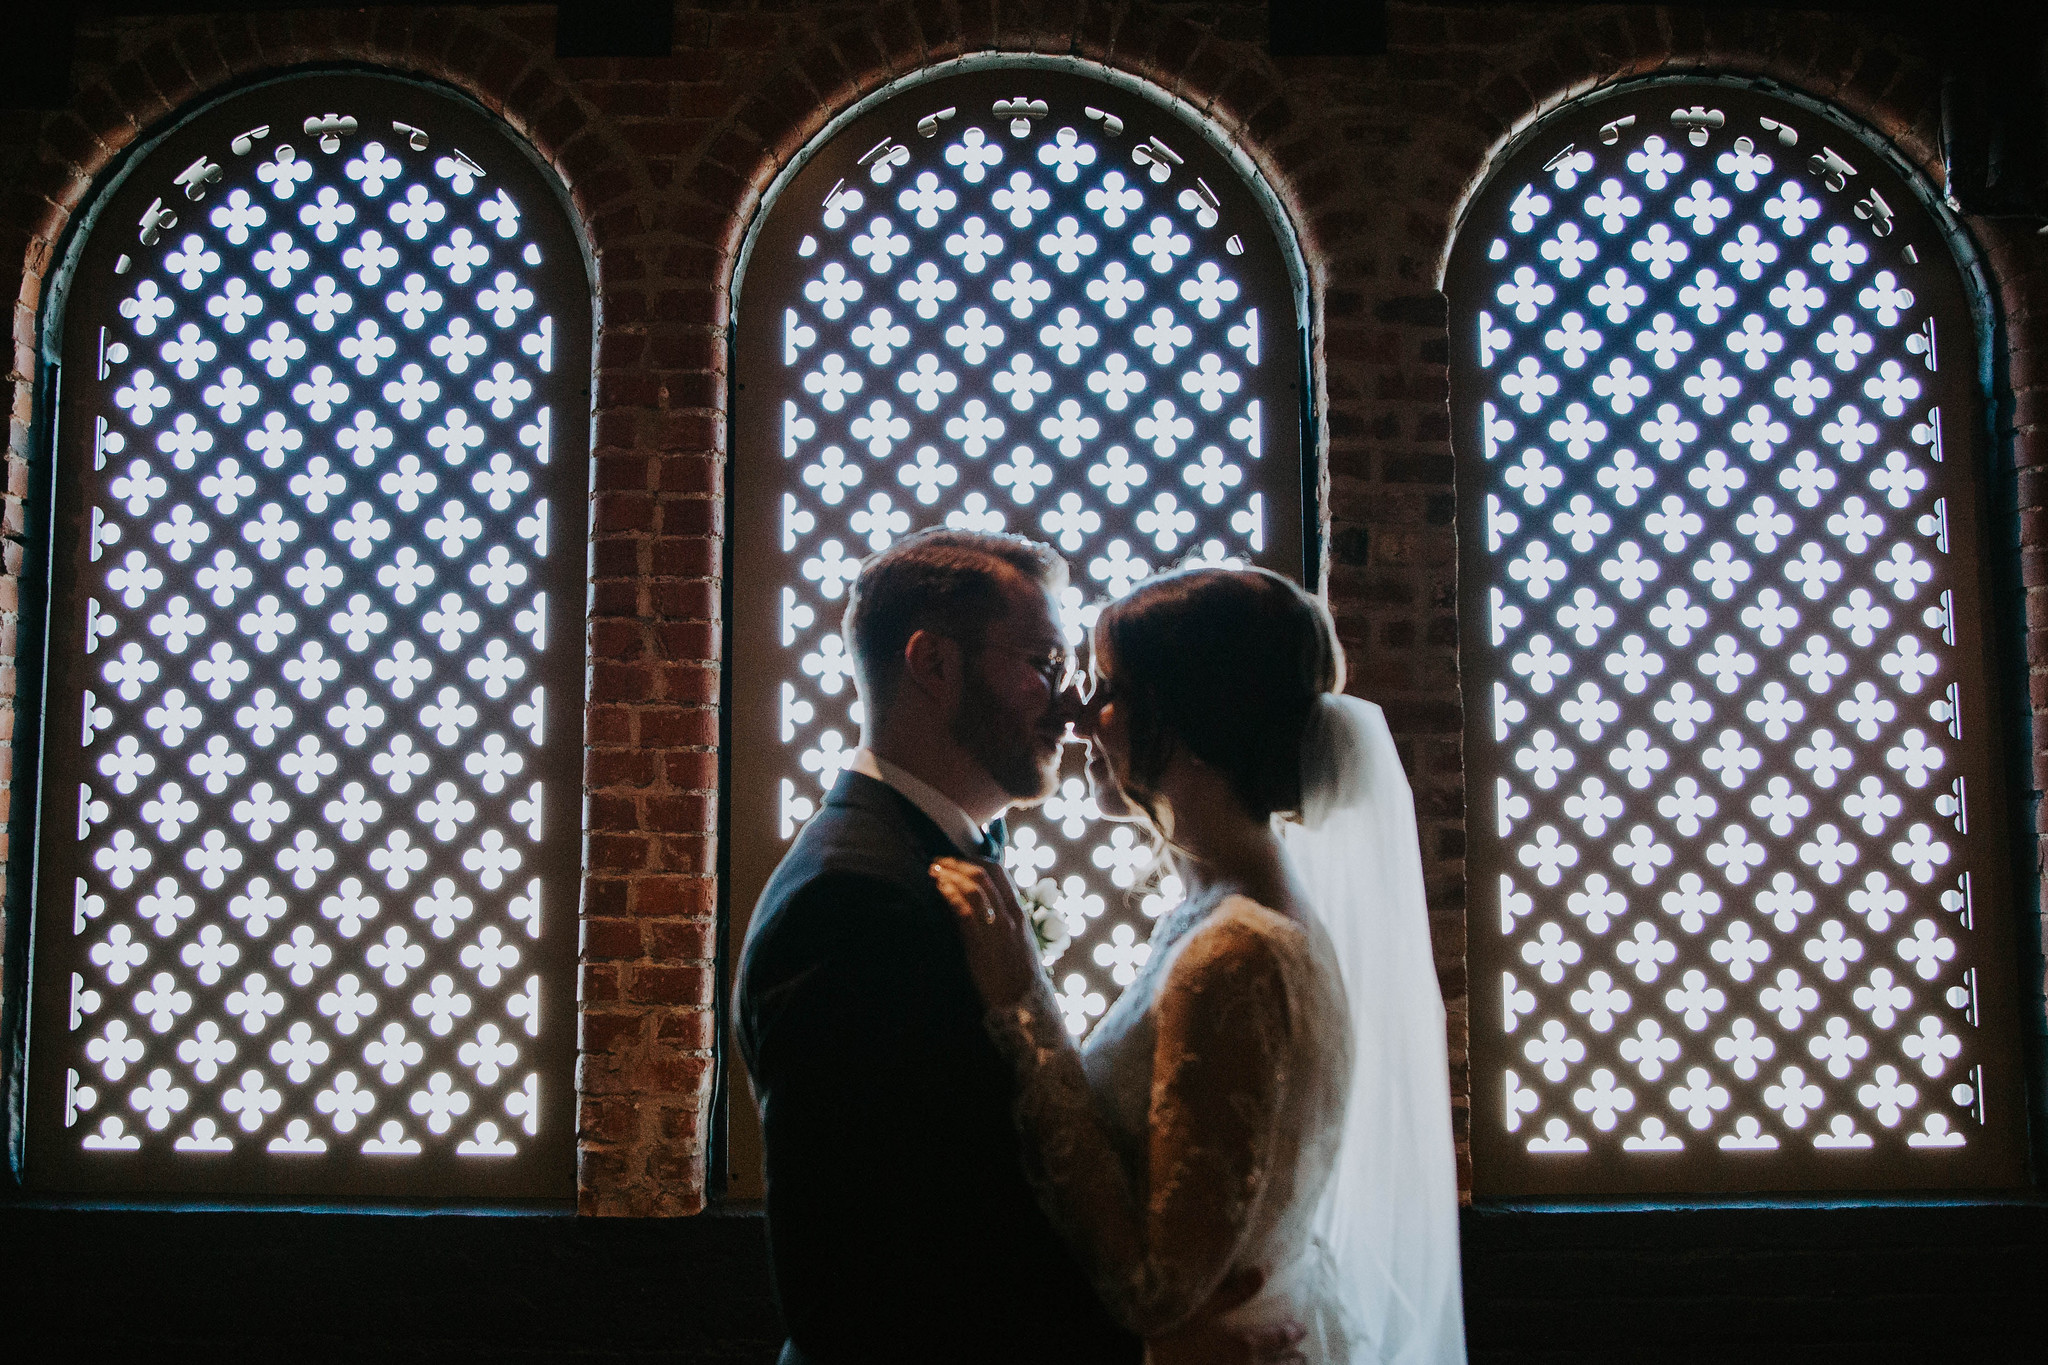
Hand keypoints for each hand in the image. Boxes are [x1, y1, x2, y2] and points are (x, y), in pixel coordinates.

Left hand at [930, 856, 1040, 1010]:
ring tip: (934, 871)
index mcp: (1018, 912)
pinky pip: (965, 911)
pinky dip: (951, 895)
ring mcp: (997, 928)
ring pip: (975, 888)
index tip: (957, 858)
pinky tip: (940, 889)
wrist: (1023, 1002)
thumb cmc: (1018, 974)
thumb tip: (984, 905)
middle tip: (939, 861)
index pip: (999, 872)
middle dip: (959, 863)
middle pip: (985, 874)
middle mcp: (1010, 915)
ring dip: (951, 874)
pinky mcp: (982, 943)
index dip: (976, 859)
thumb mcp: (1016, 940)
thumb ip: (1003, 920)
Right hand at [1147, 1268, 1307, 1364]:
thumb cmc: (1176, 1333)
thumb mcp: (1204, 1307)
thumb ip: (1235, 1291)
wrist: (1154, 1363)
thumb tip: (1263, 1272)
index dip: (1290, 1334)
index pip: (1275, 1339)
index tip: (1301, 1329)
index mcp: (1243, 1344)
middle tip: (1303, 1357)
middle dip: (1290, 1360)